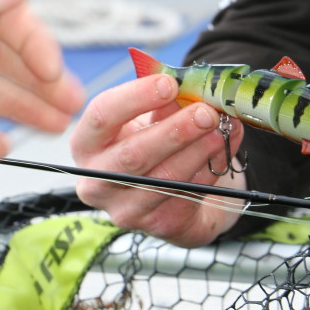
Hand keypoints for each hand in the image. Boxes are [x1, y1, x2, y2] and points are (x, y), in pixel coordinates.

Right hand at [70, 74, 245, 246]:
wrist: (171, 194)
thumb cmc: (153, 145)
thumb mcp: (150, 119)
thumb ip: (164, 103)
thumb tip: (189, 88)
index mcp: (87, 145)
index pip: (101, 116)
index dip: (135, 98)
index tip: (169, 83)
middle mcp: (96, 181)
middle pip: (132, 155)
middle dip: (174, 130)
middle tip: (205, 112)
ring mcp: (125, 209)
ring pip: (165, 178)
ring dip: (198, 150)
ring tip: (221, 129)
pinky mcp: (158, 225)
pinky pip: (188, 194)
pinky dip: (211, 168)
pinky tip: (223, 148)